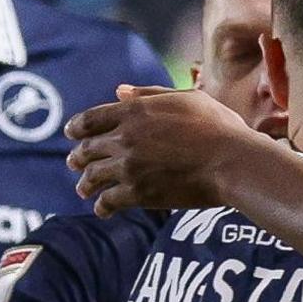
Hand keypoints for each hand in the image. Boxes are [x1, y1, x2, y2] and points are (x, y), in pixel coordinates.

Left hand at [65, 85, 279, 213]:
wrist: (231, 161)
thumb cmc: (217, 126)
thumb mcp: (185, 98)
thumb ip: (148, 94)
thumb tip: (120, 91)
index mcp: (134, 111)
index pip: (90, 119)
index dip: (76, 127)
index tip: (71, 134)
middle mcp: (124, 138)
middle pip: (87, 149)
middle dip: (78, 157)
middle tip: (74, 164)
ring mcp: (129, 166)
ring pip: (93, 176)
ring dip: (85, 184)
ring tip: (84, 190)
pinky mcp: (137, 193)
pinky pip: (108, 201)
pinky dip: (102, 206)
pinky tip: (103, 210)